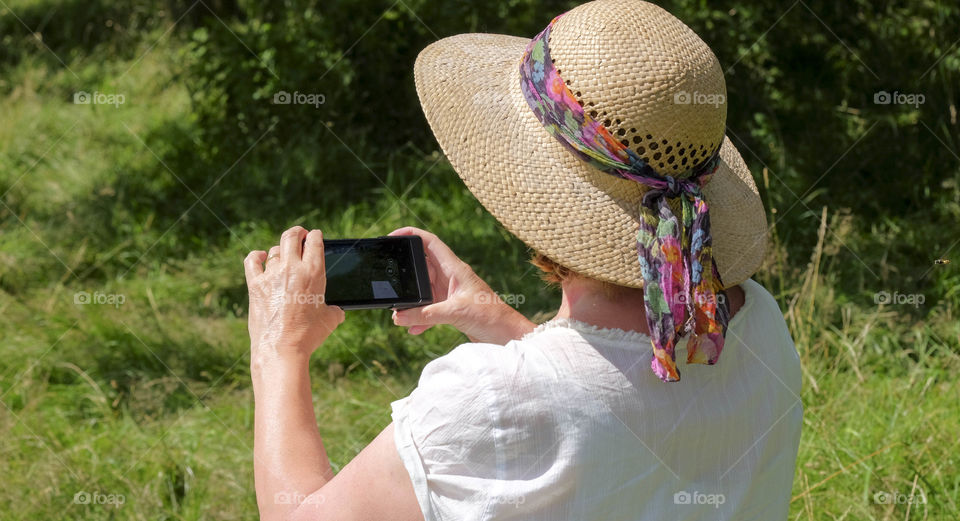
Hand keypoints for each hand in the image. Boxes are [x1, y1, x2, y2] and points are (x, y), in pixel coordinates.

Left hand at [244, 226, 344, 365]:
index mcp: (314, 272)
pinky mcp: (255, 286)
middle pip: (292, 237)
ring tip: (284, 254)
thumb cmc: (308, 335)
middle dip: (297, 232)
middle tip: (300, 234)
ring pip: (275, 250)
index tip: (315, 235)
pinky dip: (256, 257)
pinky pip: (252, 262)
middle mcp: (292, 269)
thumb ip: (334, 310)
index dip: (315, 235)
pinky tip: (260, 257)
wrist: (281, 348)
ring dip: (281, 249)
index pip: (315, 241)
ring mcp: (271, 275)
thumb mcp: (329, 320)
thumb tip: (337, 312)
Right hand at [387, 227, 533, 344]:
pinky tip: (413, 329)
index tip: (392, 237)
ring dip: (412, 301)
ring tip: (398, 313)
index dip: (411, 235)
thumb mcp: (455, 313)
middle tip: (390, 283)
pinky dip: (420, 318)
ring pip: (423, 291)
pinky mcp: (452, 309)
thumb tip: (399, 317)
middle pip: (422, 267)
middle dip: (405, 276)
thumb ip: (425, 315)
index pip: (430, 242)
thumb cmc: (490, 316)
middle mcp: (452, 277)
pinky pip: (429, 309)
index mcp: (455, 268)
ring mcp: (451, 293)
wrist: (506, 334)